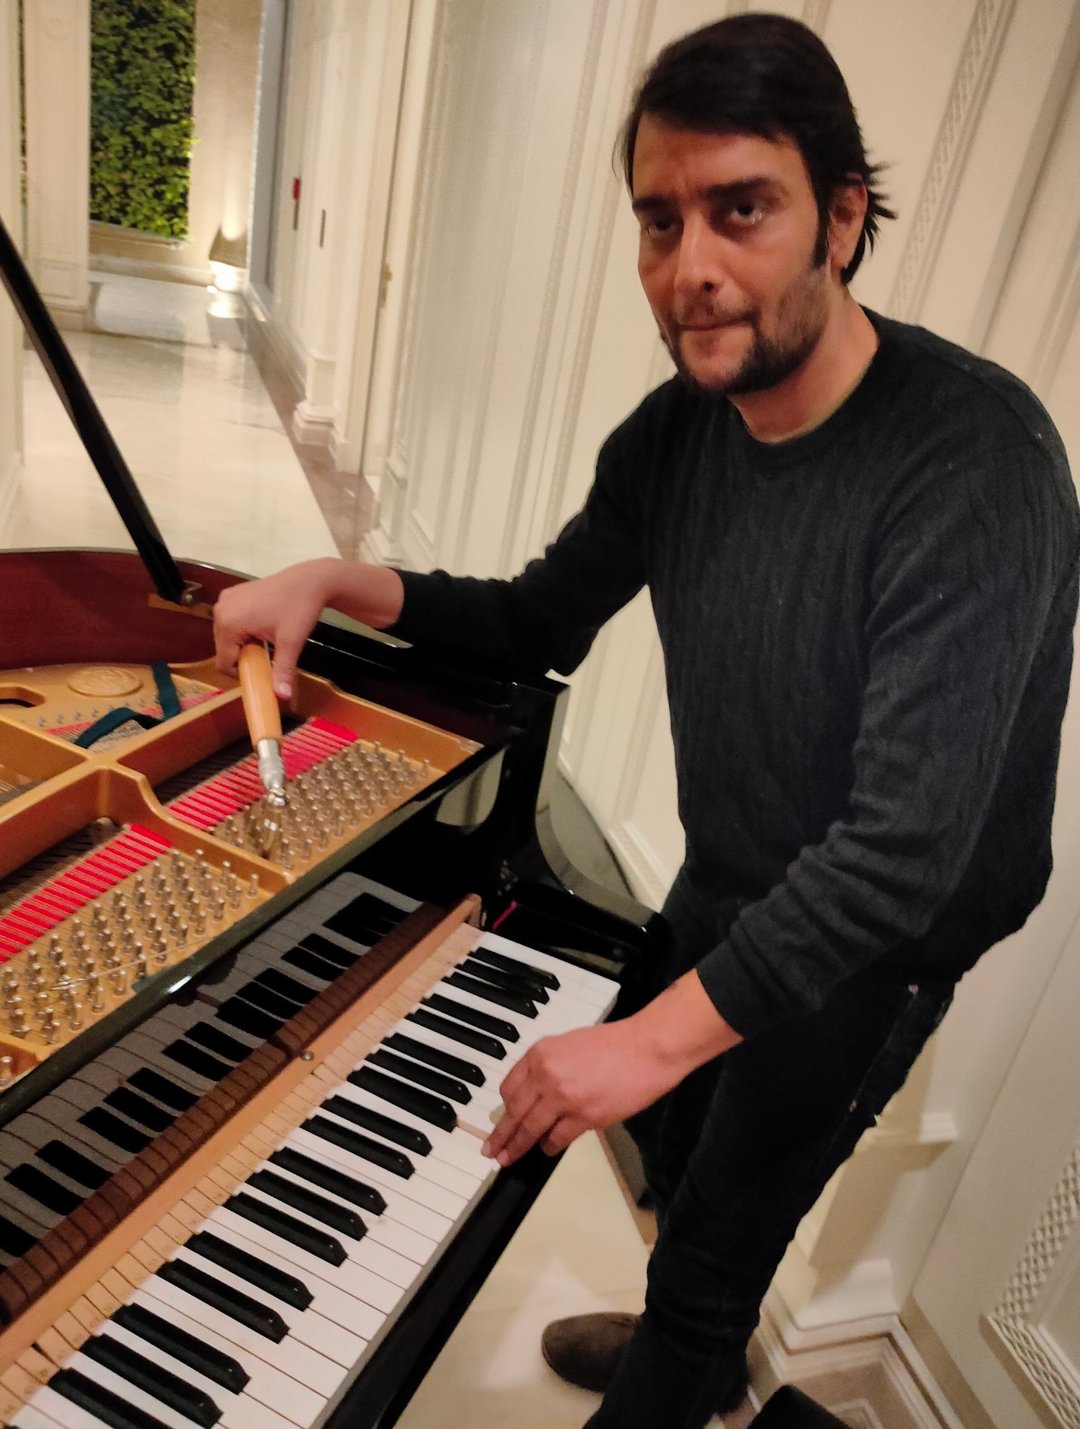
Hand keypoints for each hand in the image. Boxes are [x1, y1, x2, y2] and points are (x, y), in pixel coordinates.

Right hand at [213, 559, 403, 698]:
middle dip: (243, 657)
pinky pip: (231, 621)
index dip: (242, 672)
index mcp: (229, 623)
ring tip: (267, 638)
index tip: (262, 670)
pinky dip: (244, 629)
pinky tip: (264, 625)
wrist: (310, 580)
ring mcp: (226, 599)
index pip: (224, 662)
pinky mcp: (233, 594)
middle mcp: (221, 610)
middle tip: (267, 652)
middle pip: (223, 649)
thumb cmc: (300, 609)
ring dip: (244, 644)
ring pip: (227, 637)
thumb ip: (283, 671)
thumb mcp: (291, 643)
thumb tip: (283, 697)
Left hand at [482, 1020, 676, 1165]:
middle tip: (491, 1152)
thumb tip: (534, 1093)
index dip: (503, 1110)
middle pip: (515, 1111)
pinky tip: (547, 1149)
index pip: (509, 1087)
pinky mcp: (584, 1116)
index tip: (498, 1123)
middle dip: (501, 1136)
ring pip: (531, 1128)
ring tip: (509, 1159)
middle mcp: (546, 1075)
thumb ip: (549, 1066)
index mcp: (540, 1053)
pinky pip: (558, 1137)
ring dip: (518, 1147)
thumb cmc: (614, 1044)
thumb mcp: (569, 1045)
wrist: (646, 1048)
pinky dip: (550, 1146)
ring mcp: (564, 1097)